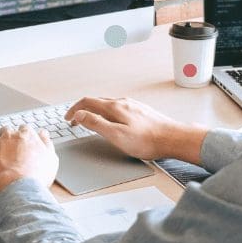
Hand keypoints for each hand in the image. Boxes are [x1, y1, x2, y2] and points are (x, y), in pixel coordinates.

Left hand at [0, 124, 58, 197]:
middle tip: (9, 147)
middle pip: (6, 130)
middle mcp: (9, 137)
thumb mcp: (51, 159)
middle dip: (7, 137)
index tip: (23, 142)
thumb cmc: (37, 176)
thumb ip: (46, 143)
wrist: (21, 188)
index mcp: (26, 135)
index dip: (23, 136)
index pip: (24, 129)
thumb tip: (43, 134)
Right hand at [65, 97, 208, 163]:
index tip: (68, 118)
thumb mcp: (116, 135)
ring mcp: (133, 106)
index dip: (74, 109)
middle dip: (83, 110)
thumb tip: (79, 114)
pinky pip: (119, 108)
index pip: (87, 102)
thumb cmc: (147, 140)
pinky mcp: (140, 111)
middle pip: (97, 102)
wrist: (174, 139)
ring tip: (91, 122)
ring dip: (95, 112)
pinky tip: (112, 122)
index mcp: (114, 107)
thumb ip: (96, 124)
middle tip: (76, 121)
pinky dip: (108, 113)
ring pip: (108, 105)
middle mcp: (123, 102)